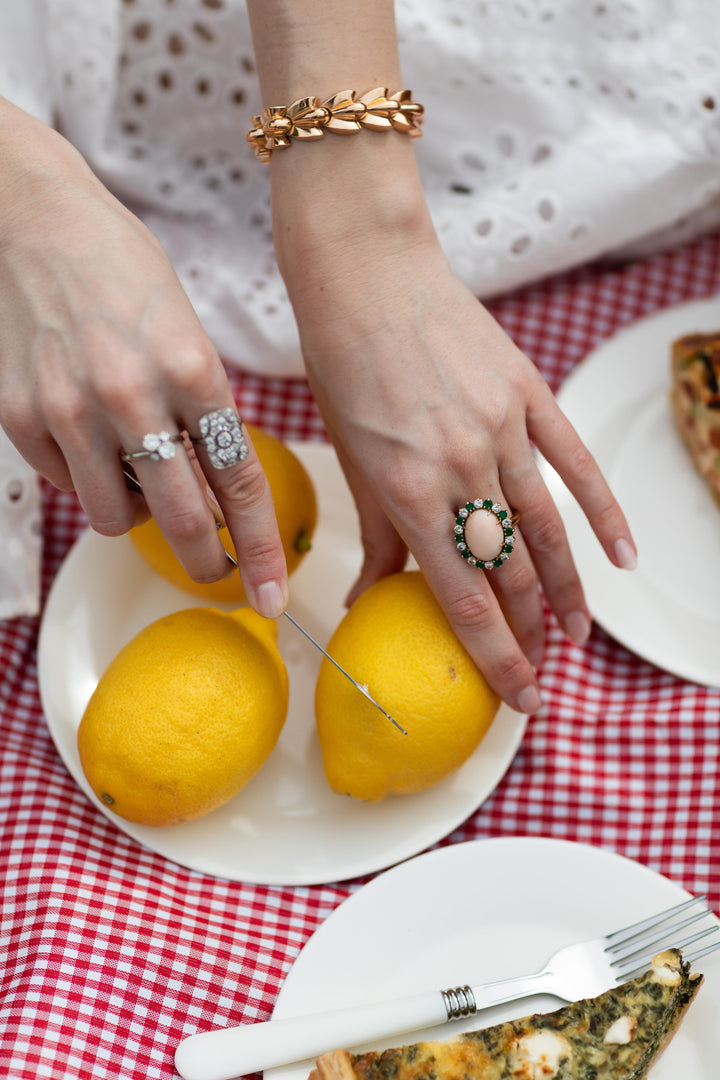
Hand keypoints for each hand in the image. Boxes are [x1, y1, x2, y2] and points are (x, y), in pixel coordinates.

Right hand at [0, 99, 286, 616]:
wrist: (31, 219)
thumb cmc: (123, 271)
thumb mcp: (187, 332)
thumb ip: (204, 410)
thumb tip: (212, 491)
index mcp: (191, 368)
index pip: (239, 481)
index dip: (262, 548)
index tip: (273, 593)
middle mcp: (132, 396)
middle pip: (183, 521)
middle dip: (208, 564)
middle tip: (218, 573)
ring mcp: (70, 410)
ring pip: (116, 520)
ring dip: (139, 516)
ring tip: (142, 477)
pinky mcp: (20, 418)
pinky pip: (69, 488)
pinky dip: (91, 482)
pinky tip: (94, 443)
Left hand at [271, 139, 635, 712]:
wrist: (368, 276)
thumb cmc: (343, 368)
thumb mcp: (349, 459)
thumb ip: (375, 537)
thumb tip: (370, 601)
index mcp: (409, 491)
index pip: (463, 598)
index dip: (495, 656)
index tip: (518, 697)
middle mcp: (462, 468)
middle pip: (510, 573)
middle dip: (530, 634)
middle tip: (541, 672)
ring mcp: (502, 430)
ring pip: (547, 530)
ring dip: (567, 591)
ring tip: (578, 635)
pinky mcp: (527, 395)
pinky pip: (575, 465)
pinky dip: (602, 512)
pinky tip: (622, 556)